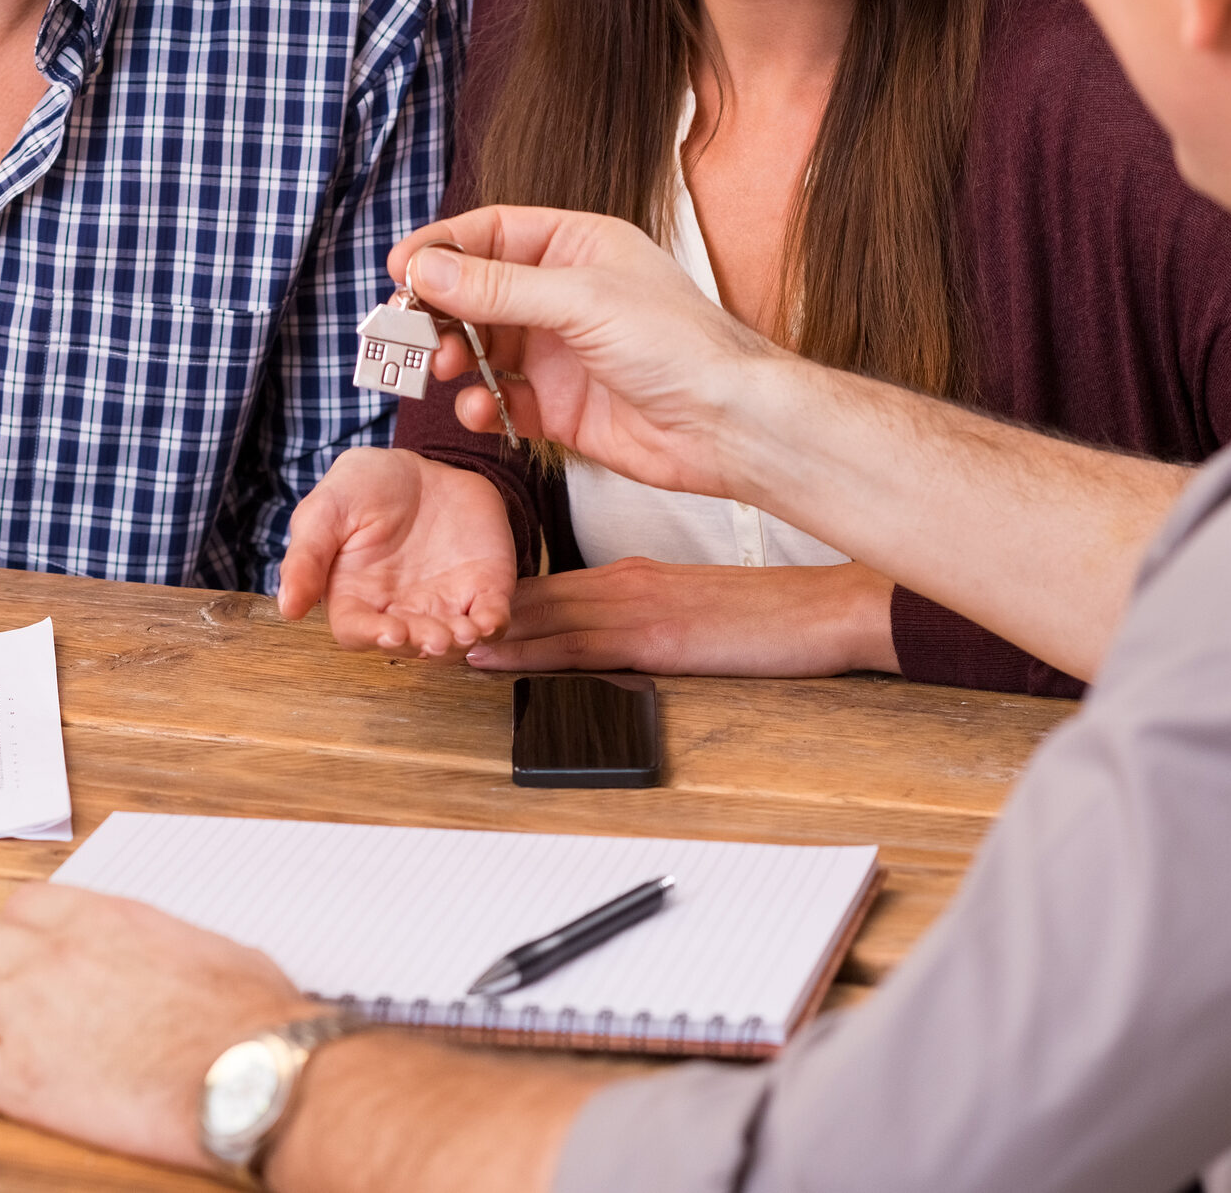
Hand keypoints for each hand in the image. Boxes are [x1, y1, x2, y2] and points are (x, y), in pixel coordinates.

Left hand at [0, 882, 316, 1172]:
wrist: (245, 1067)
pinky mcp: (19, 1076)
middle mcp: (58, 952)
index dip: (4, 923)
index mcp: (107, 917)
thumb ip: (178, 951)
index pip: (31, 904)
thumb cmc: (247, 1016)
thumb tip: (189, 965)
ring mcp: (31, 1012)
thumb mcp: (216, 954)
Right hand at [278, 450, 515, 656]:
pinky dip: (494, 623)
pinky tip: (492, 620)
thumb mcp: (326, 509)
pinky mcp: (482, 587)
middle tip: (437, 637)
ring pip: (453, 639)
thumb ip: (307, 556)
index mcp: (356, 597)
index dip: (373, 638)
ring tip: (466, 631)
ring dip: (461, 642)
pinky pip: (491, 615)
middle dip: (425, 644)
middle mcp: (401, 610)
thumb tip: (287, 607)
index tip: (388, 632)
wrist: (421, 465)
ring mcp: (444, 602)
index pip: (358, 632)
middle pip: (411, 643)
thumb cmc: (364, 487)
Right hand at [391, 209, 778, 499]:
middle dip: (438, 309)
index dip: (442, 248)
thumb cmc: (678, 344)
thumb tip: (427, 268)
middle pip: (477, 291)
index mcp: (577, 246)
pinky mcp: (560, 406)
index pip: (491, 233)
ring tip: (443, 369)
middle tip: (405, 329)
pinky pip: (502, 400)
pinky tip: (481, 410)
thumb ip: (497, 286)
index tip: (399, 270)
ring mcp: (560, 352)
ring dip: (455, 357)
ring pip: (483, 347)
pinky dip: (483, 405)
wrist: (728, 424)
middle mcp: (564, 295)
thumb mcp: (579, 299)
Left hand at [463, 558, 902, 677]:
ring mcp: (635, 605)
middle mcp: (621, 581)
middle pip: (527, 595)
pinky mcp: (653, 636)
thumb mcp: (687, 608)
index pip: (542, 585)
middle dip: (469, 610)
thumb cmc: (762, 614)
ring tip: (426, 638)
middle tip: (410, 622)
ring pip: (539, 615)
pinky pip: (577, 643)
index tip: (440, 609)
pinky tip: (491, 655)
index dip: (489, 600)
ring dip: (482, 629)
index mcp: (627, 574)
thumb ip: (638, 617)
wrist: (820, 611)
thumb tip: (594, 641)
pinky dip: (527, 649)